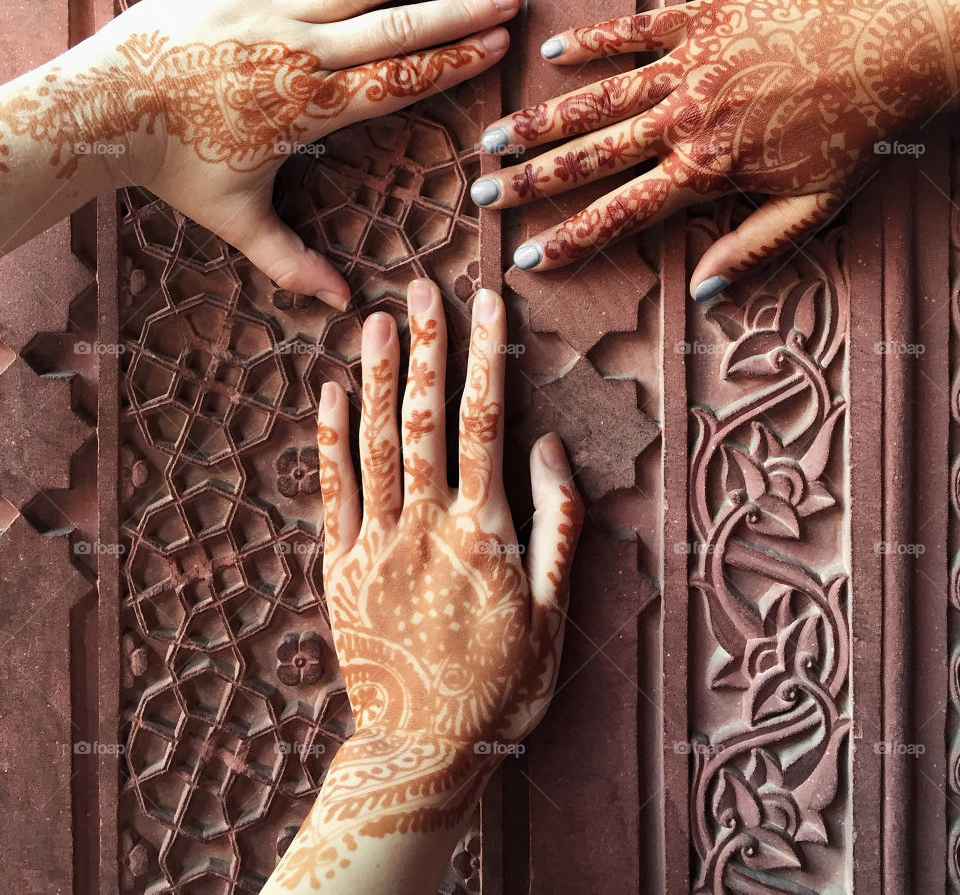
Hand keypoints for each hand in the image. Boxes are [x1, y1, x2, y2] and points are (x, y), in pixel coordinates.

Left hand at [2, 0, 516, 306]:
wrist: (105, 108)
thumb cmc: (174, 167)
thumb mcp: (238, 221)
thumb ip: (293, 263)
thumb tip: (343, 307)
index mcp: (310, 108)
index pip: (398, 82)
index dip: (452, 64)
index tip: (496, 48)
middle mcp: (301, 53)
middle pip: (395, 30)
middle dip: (458, 16)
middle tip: (509, 0)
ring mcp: (271, 11)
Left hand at [264, 280, 581, 893]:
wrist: (423, 748)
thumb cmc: (502, 684)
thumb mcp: (553, 612)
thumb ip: (558, 525)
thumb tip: (552, 448)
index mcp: (483, 532)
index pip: (484, 423)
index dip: (486, 357)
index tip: (489, 304)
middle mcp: (426, 526)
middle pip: (425, 418)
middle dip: (427, 347)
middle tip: (425, 289)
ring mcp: (375, 544)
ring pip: (376, 444)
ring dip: (378, 377)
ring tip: (377, 319)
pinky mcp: (338, 567)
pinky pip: (331, 491)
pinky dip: (330, 438)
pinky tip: (330, 391)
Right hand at [472, 0, 959, 298]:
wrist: (905, 43)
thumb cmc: (863, 129)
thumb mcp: (816, 206)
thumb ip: (751, 250)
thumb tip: (699, 292)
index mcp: (708, 168)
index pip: (621, 213)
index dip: (570, 239)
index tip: (526, 258)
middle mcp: (686, 117)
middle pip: (591, 155)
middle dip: (530, 180)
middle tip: (482, 193)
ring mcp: (691, 63)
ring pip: (599, 97)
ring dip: (542, 120)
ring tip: (495, 138)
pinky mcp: (706, 17)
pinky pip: (636, 28)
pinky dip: (593, 41)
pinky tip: (553, 54)